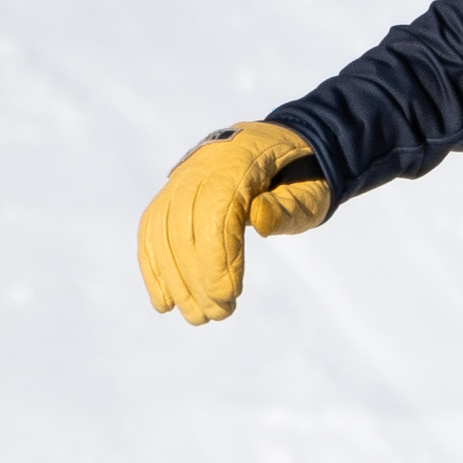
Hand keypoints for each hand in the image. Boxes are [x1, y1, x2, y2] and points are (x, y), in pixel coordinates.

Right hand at [136, 122, 329, 323]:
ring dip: (174, 280)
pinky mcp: (172, 193)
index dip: (218, 256)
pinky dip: (154, 267)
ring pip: (163, 230)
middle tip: (217, 315)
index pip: (216, 210)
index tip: (228, 296)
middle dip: (196, 276)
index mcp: (240, 158)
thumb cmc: (302, 176)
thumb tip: (260, 219)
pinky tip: (163, 302)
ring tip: (196, 317)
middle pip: (185, 224)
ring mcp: (183, 177)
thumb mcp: (310, 190)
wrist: (279, 146)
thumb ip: (287, 207)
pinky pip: (153, 228)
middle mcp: (203, 165)